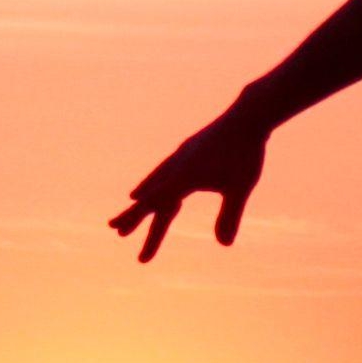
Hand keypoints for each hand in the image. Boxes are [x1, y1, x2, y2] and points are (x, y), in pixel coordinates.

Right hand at [112, 109, 269, 260]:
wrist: (247, 117)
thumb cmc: (245, 154)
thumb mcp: (240, 188)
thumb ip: (230, 216)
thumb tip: (224, 245)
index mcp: (184, 177)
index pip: (154, 203)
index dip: (135, 218)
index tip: (118, 231)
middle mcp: (177, 166)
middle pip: (150, 196)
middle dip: (133, 214)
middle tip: (114, 229)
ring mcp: (181, 156)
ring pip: (156, 179)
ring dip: (144, 194)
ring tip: (133, 201)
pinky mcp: (189, 149)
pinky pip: (165, 168)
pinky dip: (156, 178)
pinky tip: (159, 179)